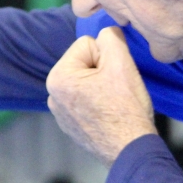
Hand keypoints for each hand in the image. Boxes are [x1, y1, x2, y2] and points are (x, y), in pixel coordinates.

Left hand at [46, 26, 156, 165]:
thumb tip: (108, 31)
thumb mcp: (121, 63)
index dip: (107, 56)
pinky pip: (87, 100)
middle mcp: (52, 95)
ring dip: (103, 86)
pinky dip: (100, 103)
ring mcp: (60, 112)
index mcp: (57, 77)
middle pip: (86, 62)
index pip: (87, 44)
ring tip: (114, 104)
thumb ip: (111, 37)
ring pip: (88, 81)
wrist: (131, 151)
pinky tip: (110, 115)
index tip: (115, 77)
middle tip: (117, 91)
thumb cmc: (125, 109)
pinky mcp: (71, 125)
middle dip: (104, 71)